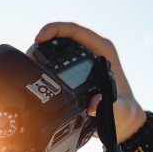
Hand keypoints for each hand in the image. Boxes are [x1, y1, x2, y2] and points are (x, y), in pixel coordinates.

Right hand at [26, 22, 145, 142]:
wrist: (123, 122)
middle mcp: (92, 52)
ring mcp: (82, 60)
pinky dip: (43, 64)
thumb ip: (113, 108)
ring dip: (41, 52)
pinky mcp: (75, 70)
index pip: (76, 31)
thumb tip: (95, 103)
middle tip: (28, 56)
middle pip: (62, 36)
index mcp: (103, 52)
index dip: (55, 30)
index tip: (40, 38)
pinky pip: (56, 60)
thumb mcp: (121, 112)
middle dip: (43, 42)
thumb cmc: (125, 114)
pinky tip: (34, 72)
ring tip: (27, 63)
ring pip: (57, 47)